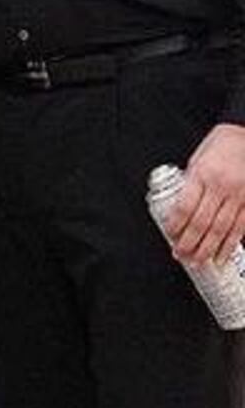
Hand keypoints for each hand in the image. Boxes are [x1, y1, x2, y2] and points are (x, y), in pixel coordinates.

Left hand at [165, 124, 244, 264]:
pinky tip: (222, 255)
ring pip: (222, 229)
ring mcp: (239, 196)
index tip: (170, 236)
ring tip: (198, 261)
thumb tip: (179, 209)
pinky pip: (240, 228)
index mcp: (201, 174)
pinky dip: (230, 244)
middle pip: (202, 222)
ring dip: (208, 249)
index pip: (184, 206)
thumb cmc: (220, 146)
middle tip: (181, 255)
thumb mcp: (197, 160)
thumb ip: (190, 184)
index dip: (176, 225)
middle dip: (190, 243)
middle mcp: (221, 187)